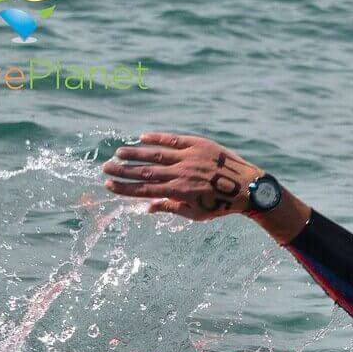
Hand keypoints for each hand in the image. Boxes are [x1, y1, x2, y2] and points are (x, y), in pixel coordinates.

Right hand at [102, 132, 261, 219]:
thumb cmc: (221, 205)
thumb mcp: (196, 214)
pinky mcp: (199, 145)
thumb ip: (170, 208)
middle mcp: (181, 173)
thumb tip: (147, 208)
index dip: (125, 188)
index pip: (145, 190)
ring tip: (119, 153)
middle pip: (145, 171)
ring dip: (134, 153)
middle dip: (122, 170)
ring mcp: (190, 157)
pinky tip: (142, 138)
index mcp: (179, 192)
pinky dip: (157, 138)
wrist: (247, 188)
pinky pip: (173, 140)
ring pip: (155, 153)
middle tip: (105, 168)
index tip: (109, 186)